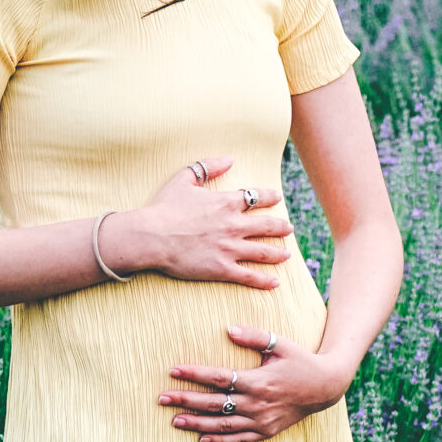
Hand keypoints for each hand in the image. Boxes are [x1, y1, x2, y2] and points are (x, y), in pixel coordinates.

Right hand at [103, 158, 289, 289]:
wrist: (152, 236)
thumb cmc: (164, 207)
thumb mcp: (185, 179)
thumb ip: (208, 167)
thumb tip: (229, 159)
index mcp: (226, 203)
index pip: (255, 198)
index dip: (269, 197)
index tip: (277, 197)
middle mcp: (233, 225)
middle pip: (267, 226)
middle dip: (281, 227)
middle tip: (289, 228)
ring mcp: (230, 248)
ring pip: (264, 252)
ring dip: (278, 253)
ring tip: (287, 254)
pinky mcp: (222, 268)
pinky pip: (249, 276)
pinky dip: (264, 280)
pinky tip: (275, 282)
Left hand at [158, 324, 350, 441]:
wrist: (325, 387)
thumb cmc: (300, 360)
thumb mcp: (280, 343)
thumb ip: (254, 336)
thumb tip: (227, 329)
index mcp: (258, 381)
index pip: (218, 377)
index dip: (194, 374)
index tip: (173, 371)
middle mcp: (257, 404)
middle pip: (213, 403)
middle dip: (185, 400)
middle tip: (161, 398)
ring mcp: (261, 421)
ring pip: (222, 424)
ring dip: (196, 423)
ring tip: (174, 420)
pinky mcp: (266, 432)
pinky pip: (238, 439)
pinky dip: (219, 440)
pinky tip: (201, 439)